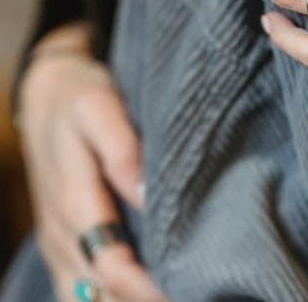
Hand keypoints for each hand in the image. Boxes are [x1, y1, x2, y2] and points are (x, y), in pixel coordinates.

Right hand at [18, 22, 166, 301]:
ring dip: (126, 297)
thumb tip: (146, 194)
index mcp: (74, 202)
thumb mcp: (98, 107)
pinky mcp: (64, 241)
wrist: (46, 95)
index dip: (146, 288)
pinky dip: (110, 293)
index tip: (187, 290)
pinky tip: (141, 287)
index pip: (112, 265)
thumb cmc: (78, 98)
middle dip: (143, 296)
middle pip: (102, 290)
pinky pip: (81, 285)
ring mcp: (60, 243)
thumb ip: (121, 150)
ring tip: (175, 288)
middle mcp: (63, 234)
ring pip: (89, 294)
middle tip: (191, 289)